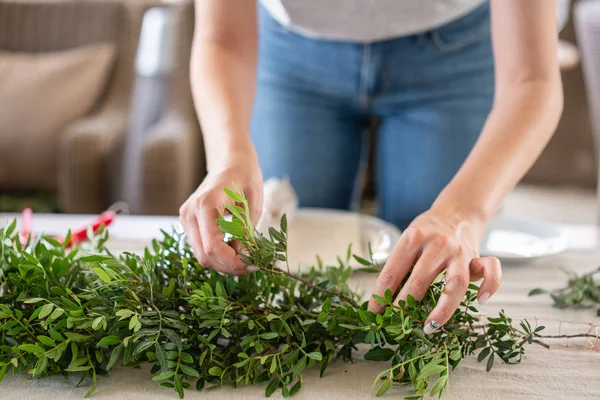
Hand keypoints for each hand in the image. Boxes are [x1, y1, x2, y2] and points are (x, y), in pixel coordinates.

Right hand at [179, 149, 262, 274]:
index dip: (233, 262)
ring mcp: (186, 218)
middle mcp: (190, 213)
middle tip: (252, 265)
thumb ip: (245, 233)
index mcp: (206, 204)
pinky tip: (235, 249)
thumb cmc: (245, 177)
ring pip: (201, 255)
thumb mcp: (252, 205)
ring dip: (223, 262)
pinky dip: (218, 253)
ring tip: (245, 257)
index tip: (253, 265)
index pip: (213, 247)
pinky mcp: (189, 222)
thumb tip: (242, 258)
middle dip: (229, 266)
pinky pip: (201, 246)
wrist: (231, 161)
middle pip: (205, 256)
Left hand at [368, 207, 500, 333]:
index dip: (380, 296)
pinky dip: (490, 286)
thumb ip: (399, 265)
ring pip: (455, 283)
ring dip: (442, 309)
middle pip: (419, 280)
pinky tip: (479, 300)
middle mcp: (437, 244)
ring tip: (429, 326)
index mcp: (412, 238)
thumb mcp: (407, 240)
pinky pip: (491, 271)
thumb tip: (382, 300)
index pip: (392, 272)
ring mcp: (459, 252)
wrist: (456, 211)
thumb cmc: (426, 231)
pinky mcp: (478, 257)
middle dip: (405, 307)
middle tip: (395, 324)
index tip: (374, 313)